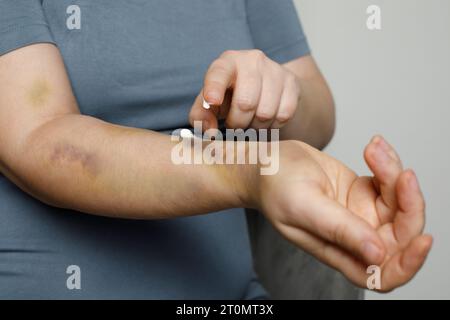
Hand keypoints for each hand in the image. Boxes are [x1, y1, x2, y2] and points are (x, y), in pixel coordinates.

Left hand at [189, 50, 300, 129]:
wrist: (264, 85)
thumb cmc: (229, 95)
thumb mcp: (210, 103)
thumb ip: (201, 116)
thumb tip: (209, 131)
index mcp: (227, 62)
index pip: (219, 74)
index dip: (214, 88)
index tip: (212, 101)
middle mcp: (252, 60)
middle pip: (245, 103)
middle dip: (238, 122)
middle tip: (235, 124)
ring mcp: (274, 69)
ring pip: (266, 113)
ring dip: (256, 126)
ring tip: (251, 121)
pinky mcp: (292, 82)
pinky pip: (284, 114)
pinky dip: (274, 125)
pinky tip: (266, 119)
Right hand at [257, 136, 431, 291]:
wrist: (266, 161)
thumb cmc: (273, 185)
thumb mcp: (304, 205)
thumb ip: (339, 229)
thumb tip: (377, 255)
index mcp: (338, 250)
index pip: (382, 274)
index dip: (408, 264)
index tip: (423, 239)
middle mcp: (353, 235)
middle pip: (401, 233)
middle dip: (407, 202)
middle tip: (398, 174)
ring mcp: (359, 213)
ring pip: (399, 202)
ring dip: (393, 172)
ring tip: (373, 150)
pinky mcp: (361, 191)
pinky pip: (389, 181)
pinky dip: (387, 162)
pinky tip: (373, 148)